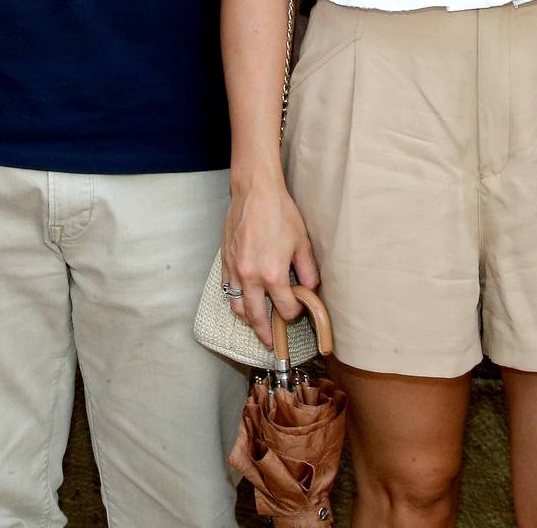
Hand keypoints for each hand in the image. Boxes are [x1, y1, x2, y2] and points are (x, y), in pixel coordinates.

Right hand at [222, 179, 319, 347]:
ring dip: (247, 320)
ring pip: (237, 307)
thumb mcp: (302, 243)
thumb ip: (308, 270)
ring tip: (255, 326)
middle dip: (266, 333)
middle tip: (270, 344)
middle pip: (257, 317)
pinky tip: (241, 301)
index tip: (298, 310)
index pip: (285, 308)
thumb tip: (310, 289)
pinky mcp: (225, 261)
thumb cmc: (280, 214)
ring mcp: (235, 270)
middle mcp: (251, 277)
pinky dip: (234, 300)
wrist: (255, 192)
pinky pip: (226, 290)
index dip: (294, 313)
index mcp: (273, 275)